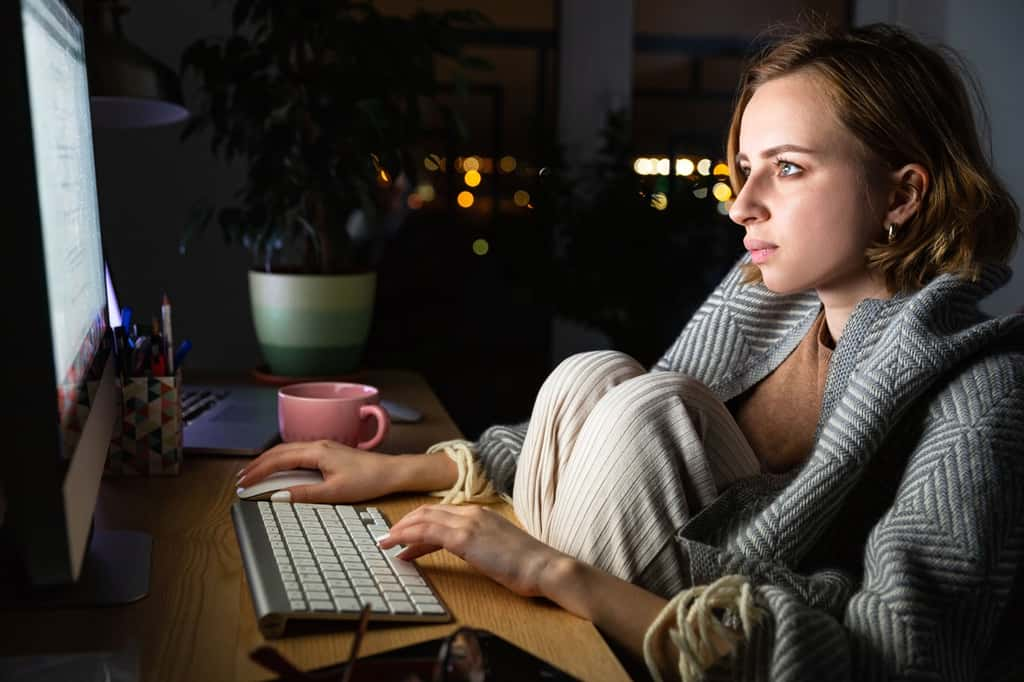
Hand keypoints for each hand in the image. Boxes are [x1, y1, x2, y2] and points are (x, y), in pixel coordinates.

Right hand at [237, 440, 400, 502]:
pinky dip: (281, 460)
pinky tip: (278, 468)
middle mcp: (317, 445)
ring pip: (287, 450)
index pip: (278, 460)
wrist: (391, 472)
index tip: (243, 483)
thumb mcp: (335, 493)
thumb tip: (279, 497)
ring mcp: (322, 447)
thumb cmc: (367, 480)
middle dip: (257, 465)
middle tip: (241, 479)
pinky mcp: (327, 451)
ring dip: (268, 461)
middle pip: (278, 452)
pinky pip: (297, 453)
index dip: (258, 472)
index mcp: (316, 452)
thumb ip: (305, 494)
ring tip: (253, 473)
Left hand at [378, 504, 566, 598]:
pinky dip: (408, 536)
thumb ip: (479, 544)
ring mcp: (468, 523)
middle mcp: (472, 513)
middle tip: (387, 538)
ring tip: (385, 542)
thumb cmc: (527, 564)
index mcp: (481, 514)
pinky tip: (397, 545)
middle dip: (404, 524)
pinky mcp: (465, 538)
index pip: (441, 514)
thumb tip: (462, 551)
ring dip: (401, 530)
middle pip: (428, 512)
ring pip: (424, 519)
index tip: (404, 538)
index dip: (419, 524)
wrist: (544, 567)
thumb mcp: (498, 549)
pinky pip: (427, 532)